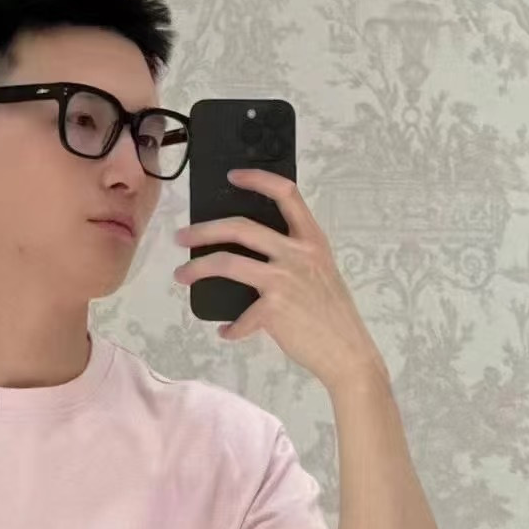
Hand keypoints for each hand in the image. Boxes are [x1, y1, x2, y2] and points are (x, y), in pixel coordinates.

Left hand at [172, 168, 389, 393]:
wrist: (347, 351)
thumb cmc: (331, 313)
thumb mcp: (319, 272)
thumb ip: (292, 257)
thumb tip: (249, 255)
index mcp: (311, 240)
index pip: (286, 194)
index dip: (258, 179)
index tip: (233, 177)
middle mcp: (297, 253)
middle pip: (241, 228)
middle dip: (204, 230)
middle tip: (182, 236)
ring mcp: (284, 280)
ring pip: (228, 262)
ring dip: (197, 268)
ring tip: (181, 275)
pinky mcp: (274, 309)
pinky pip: (239, 318)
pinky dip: (230, 328)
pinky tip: (227, 332)